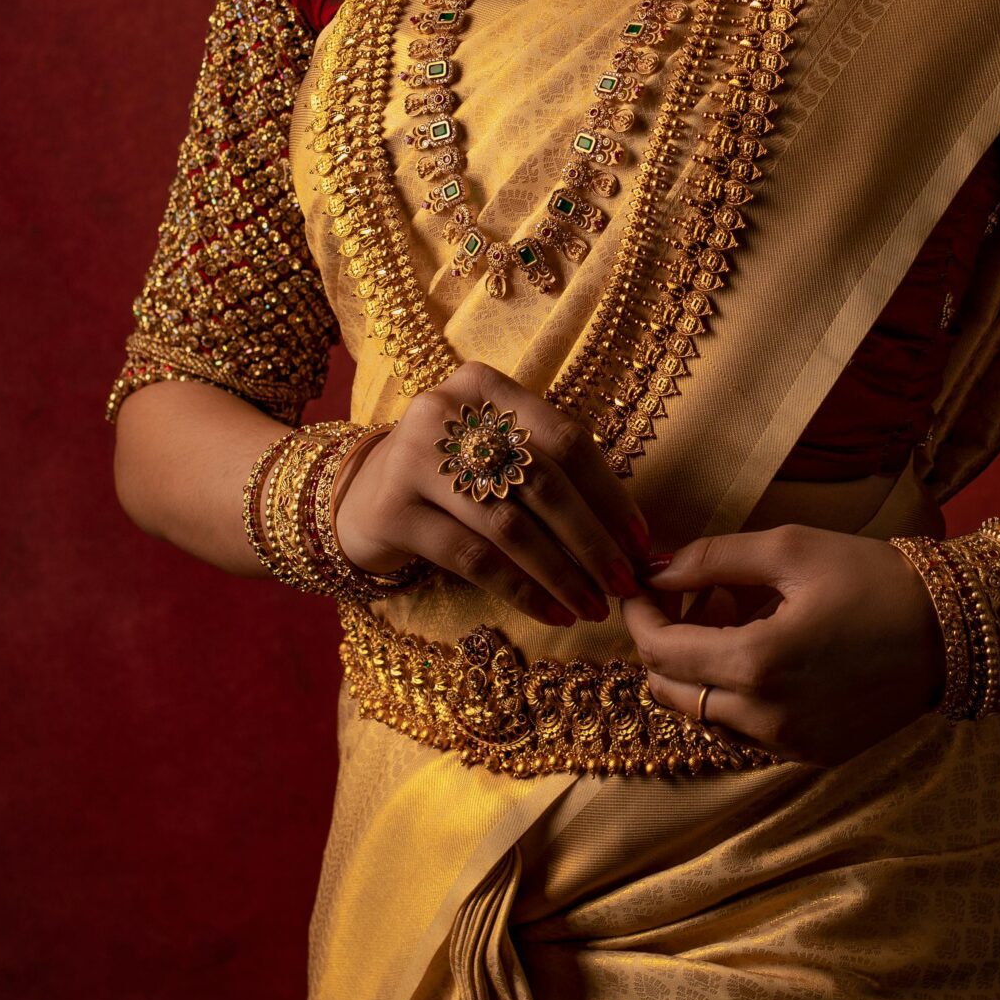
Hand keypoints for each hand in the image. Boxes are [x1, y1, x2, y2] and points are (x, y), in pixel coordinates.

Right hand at [332, 361, 652, 627]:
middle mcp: (443, 412)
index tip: (640, 543)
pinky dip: (521, 590)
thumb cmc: (452, 478)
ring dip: (561, 574)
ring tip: (591, 606)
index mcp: (483, 387)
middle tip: (624, 583)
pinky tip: (550, 612)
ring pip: (509, 525)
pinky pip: (473, 558)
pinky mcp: (392, 511)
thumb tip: (630, 536)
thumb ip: (550, 473)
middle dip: (592, 541)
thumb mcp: (495, 454)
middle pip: (542, 481)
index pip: (567, 440)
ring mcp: (412, 459)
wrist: (359, 497)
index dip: (610, 495)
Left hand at [621, 524, 946, 765]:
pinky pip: (743, 733)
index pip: (659, 651)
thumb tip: (655, 569)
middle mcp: (766, 717)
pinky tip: (763, 656)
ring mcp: (789, 744)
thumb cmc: (875, 579)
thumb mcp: (792, 548)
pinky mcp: (810, 755)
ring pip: (702, 716)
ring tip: (734, 622)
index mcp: (757, 662)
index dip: (639, 615)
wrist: (955, 631)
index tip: (644, 586)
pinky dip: (734, 697)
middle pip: (670, 690)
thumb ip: (712, 558)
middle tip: (693, 598)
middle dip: (665, 643)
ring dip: (698, 672)